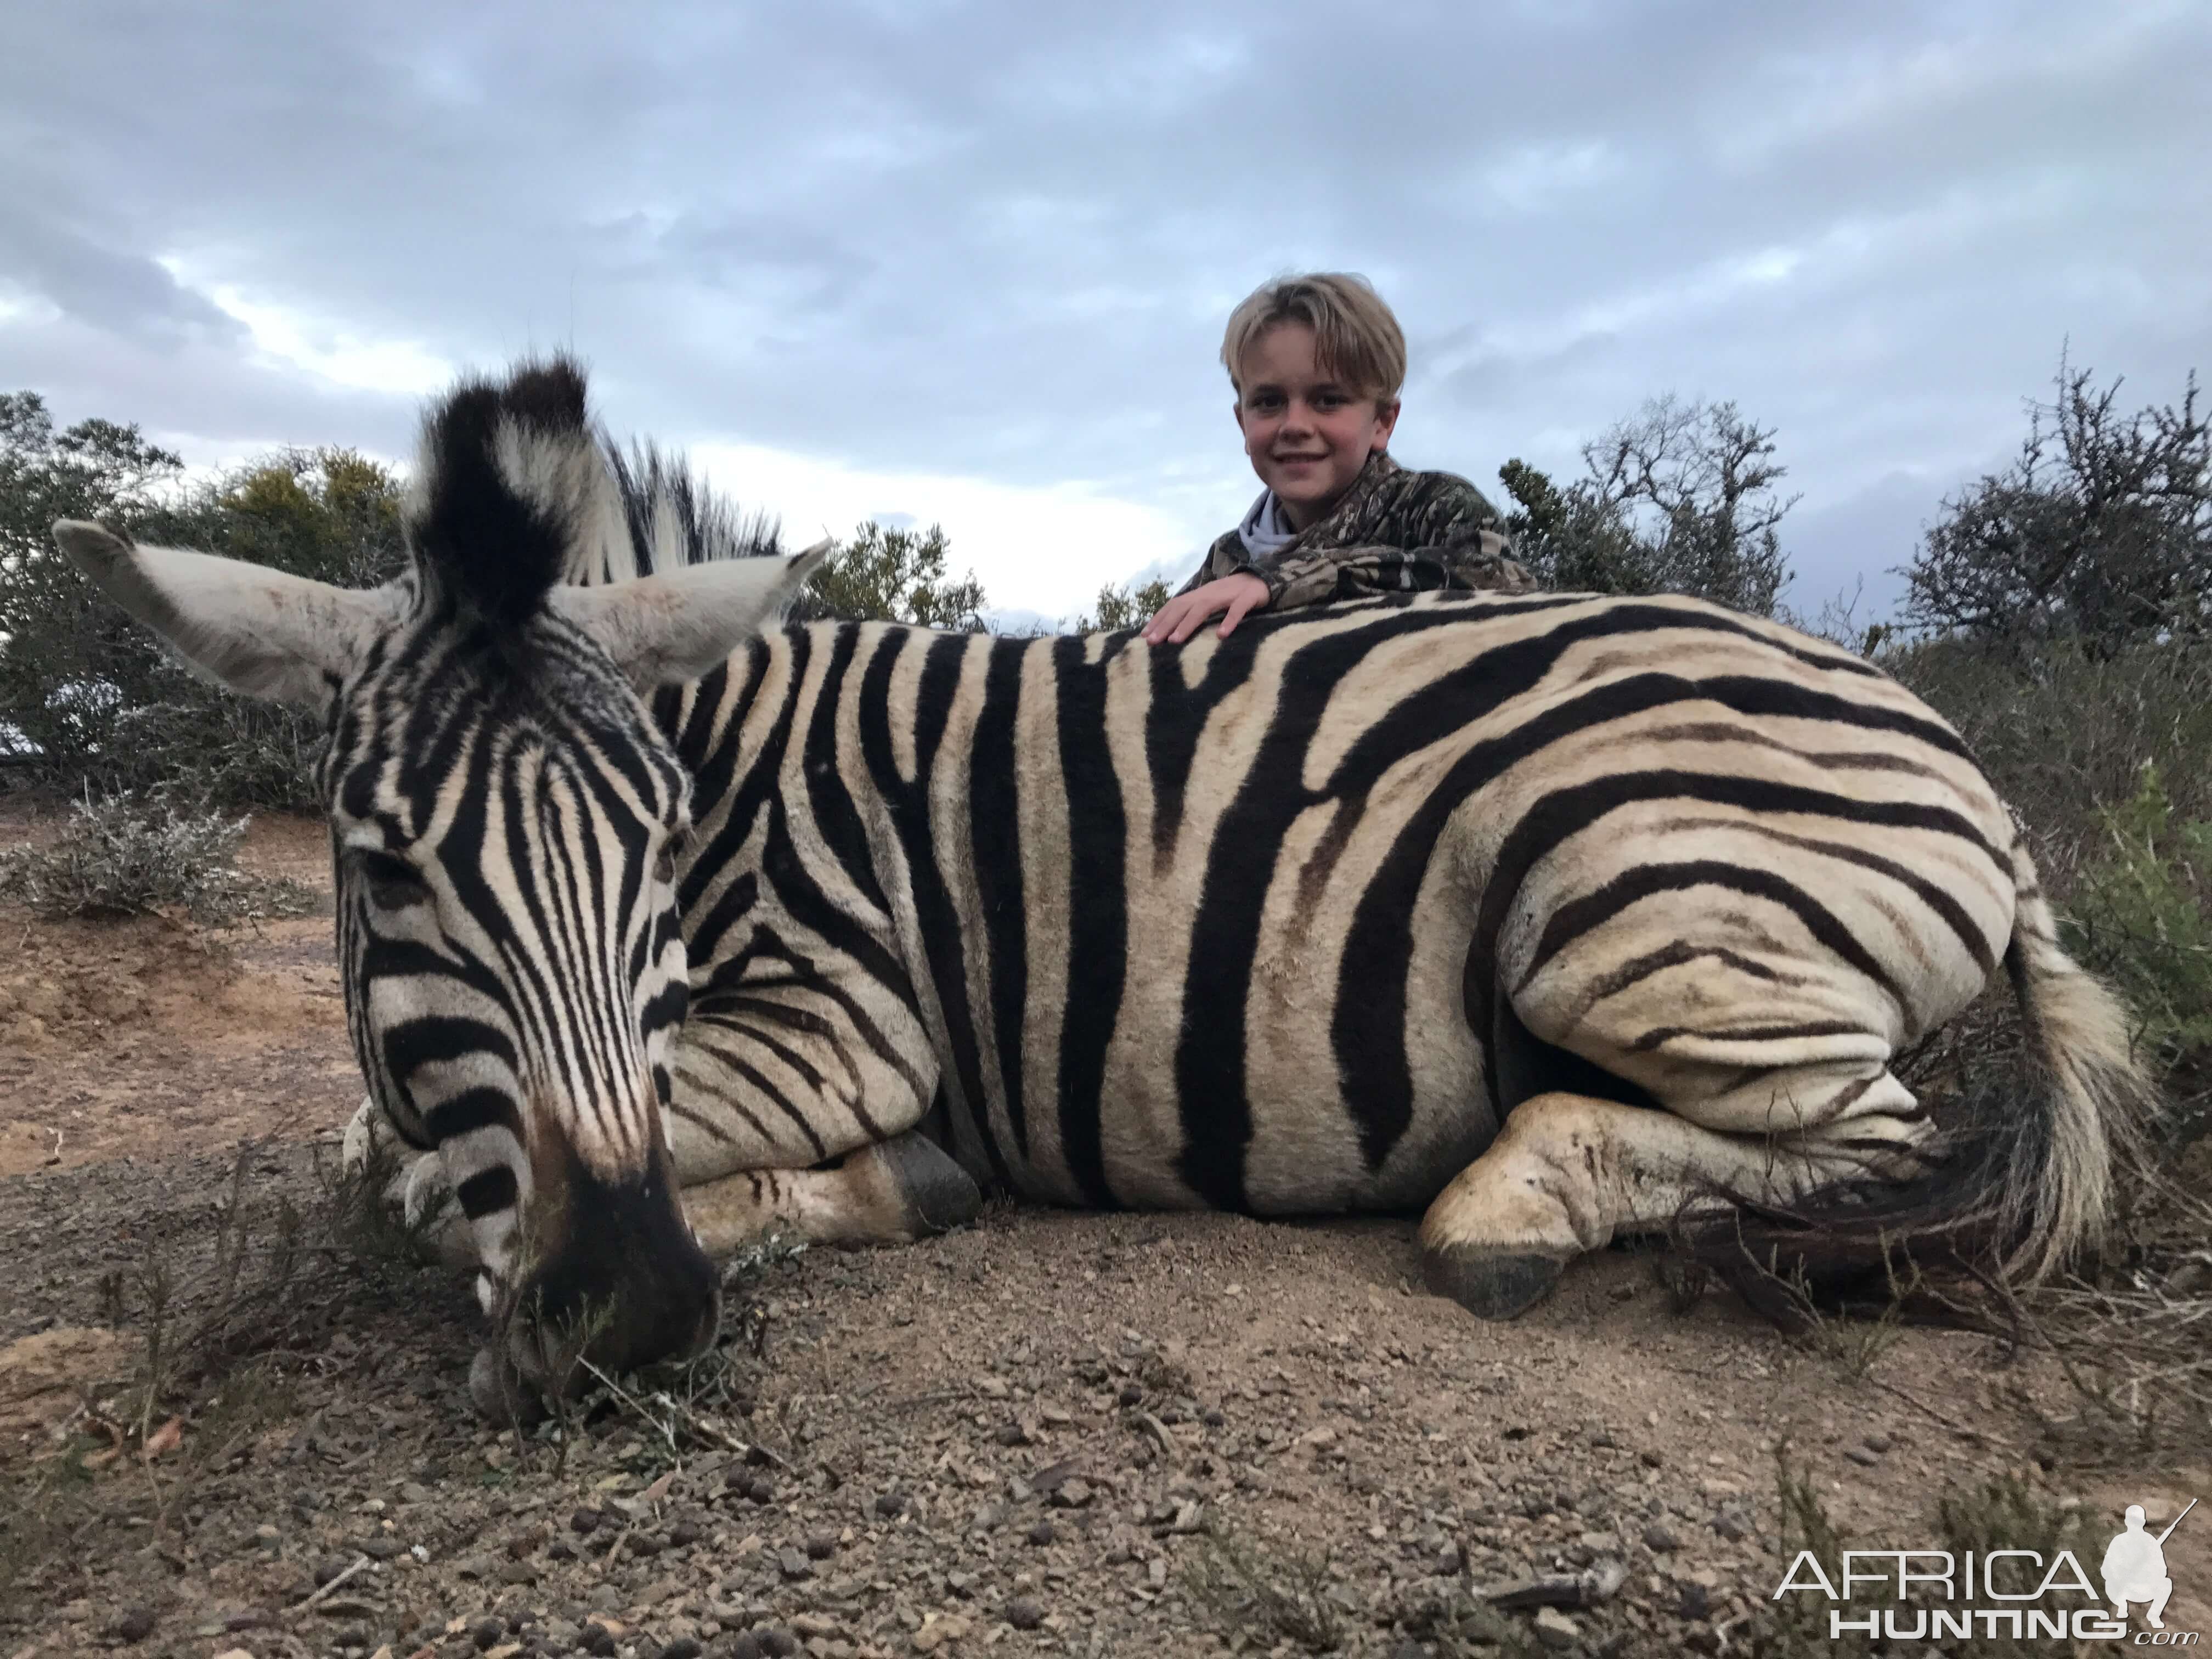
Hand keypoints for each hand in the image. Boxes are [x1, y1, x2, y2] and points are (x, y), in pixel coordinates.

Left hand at [1141, 572, 1269, 643]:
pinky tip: (1221, 636)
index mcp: (1199, 595)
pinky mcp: (1247, 598)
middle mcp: (1209, 593)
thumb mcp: (1210, 603)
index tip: (1144, 635)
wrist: (1262, 580)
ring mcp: (1228, 594)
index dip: (1158, 619)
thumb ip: (1194, 613)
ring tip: (1175, 640)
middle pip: (1183, 606)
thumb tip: (1172, 631)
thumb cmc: (1232, 596)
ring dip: (1187, 624)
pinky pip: (1237, 610)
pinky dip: (1229, 621)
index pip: (1174, 605)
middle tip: (1152, 642)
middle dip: (1165, 624)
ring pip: (1204, 607)